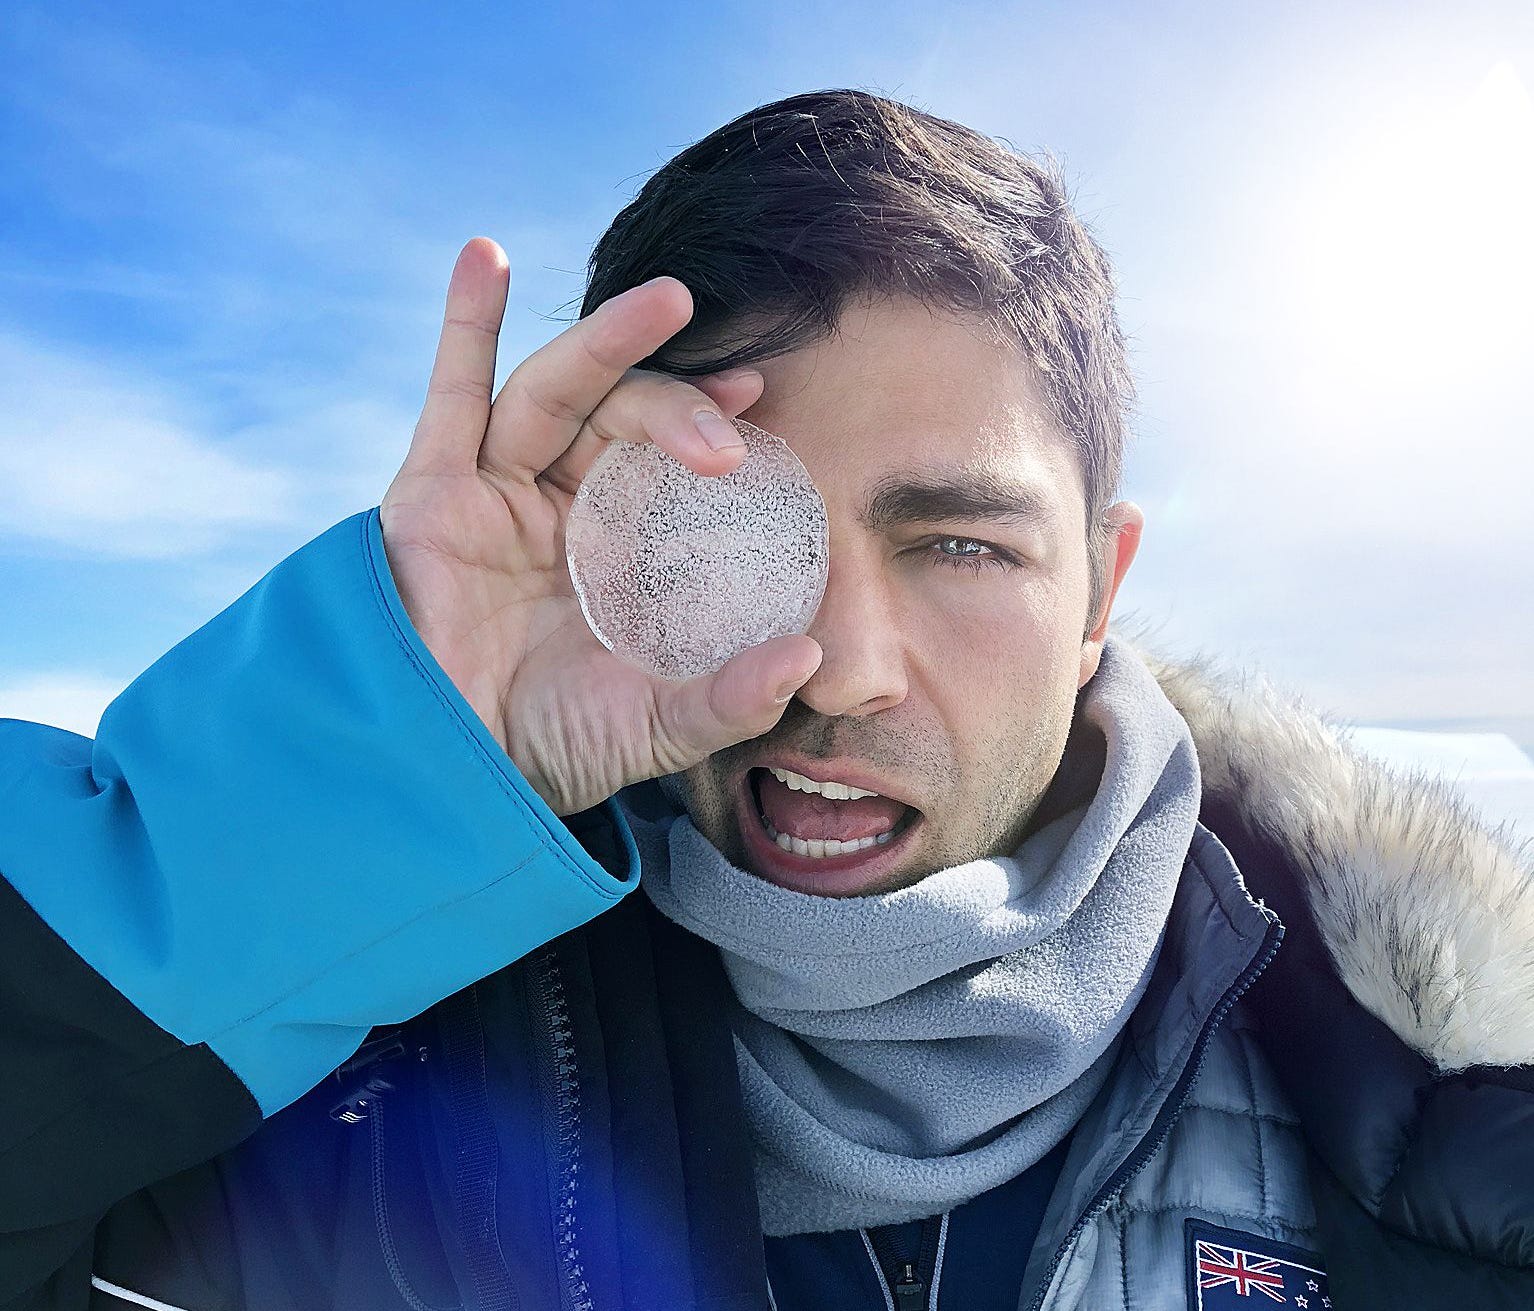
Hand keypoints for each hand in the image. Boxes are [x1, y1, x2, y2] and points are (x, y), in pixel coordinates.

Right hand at [380, 238, 822, 816]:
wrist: (438, 775)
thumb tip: (808, 659)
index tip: (764, 404)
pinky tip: (484, 254)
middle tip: (737, 414)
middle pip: (618, 418)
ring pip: (551, 394)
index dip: (711, 427)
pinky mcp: (432, 493)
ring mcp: (494, 491)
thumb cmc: (542, 749)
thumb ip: (726, 700)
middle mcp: (559, 506)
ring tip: (667, 298)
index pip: (668, 464)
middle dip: (675, 404)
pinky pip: (449, 396)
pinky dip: (463, 325)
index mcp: (615, 547)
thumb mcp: (650, 728)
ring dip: (607, 341)